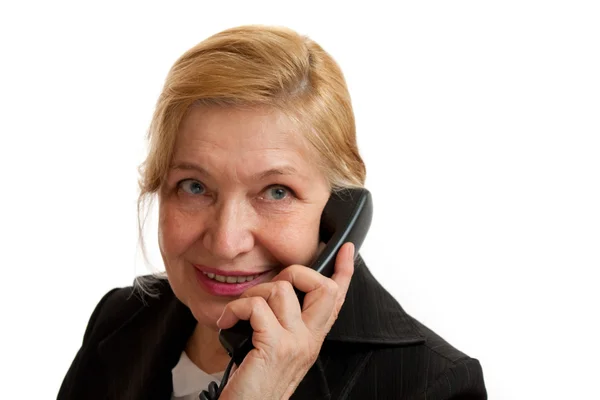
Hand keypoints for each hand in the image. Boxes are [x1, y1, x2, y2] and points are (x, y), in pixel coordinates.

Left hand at [216, 242, 354, 399]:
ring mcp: (296, 344)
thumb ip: (283, 324)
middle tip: (272, 289)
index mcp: (311, 338)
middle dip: (296, 273)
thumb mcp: (276, 350)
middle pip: (324, 287)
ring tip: (240, 313)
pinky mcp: (275, 347)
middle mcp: (310, 340)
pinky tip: (228, 321)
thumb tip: (274, 291)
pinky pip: (256, 306)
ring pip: (282, 289)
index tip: (346, 248)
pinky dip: (235, 308)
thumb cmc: (254, 383)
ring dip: (253, 293)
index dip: (344, 270)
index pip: (337, 299)